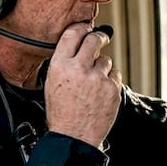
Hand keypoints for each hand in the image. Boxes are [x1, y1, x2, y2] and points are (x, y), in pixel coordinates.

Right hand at [45, 24, 122, 148]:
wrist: (74, 137)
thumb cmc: (61, 113)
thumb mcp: (51, 84)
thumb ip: (64, 63)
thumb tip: (78, 46)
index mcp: (60, 66)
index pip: (72, 34)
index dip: (81, 28)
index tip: (86, 28)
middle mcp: (79, 68)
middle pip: (93, 39)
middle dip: (98, 38)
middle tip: (101, 39)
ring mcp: (97, 78)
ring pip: (106, 60)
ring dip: (102, 67)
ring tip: (93, 84)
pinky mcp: (112, 88)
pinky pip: (115, 75)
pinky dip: (110, 81)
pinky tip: (101, 93)